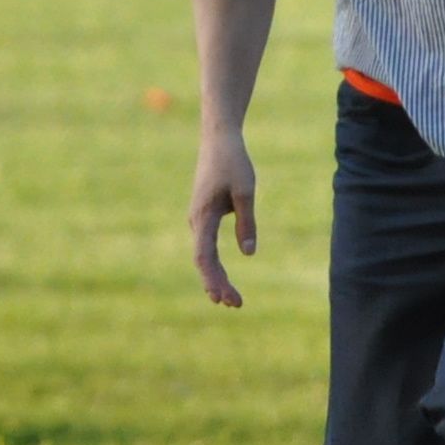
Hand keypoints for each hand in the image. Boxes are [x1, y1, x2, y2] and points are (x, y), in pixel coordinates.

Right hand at [190, 130, 257, 307]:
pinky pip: (206, 246)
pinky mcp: (204, 216)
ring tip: (230, 300)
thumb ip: (247, 223)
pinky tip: (221, 278)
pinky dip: (214, 264)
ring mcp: (198, 219)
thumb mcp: (246, 192)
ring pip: (204, 255)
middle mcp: (196, 221)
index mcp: (203, 216)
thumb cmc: (233, 163)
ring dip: (216, 277)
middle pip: (204, 261)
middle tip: (236, 305)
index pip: (205, 256)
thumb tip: (248, 254)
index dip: (214, 279)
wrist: (219, 140)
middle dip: (218, 284)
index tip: (225, 298)